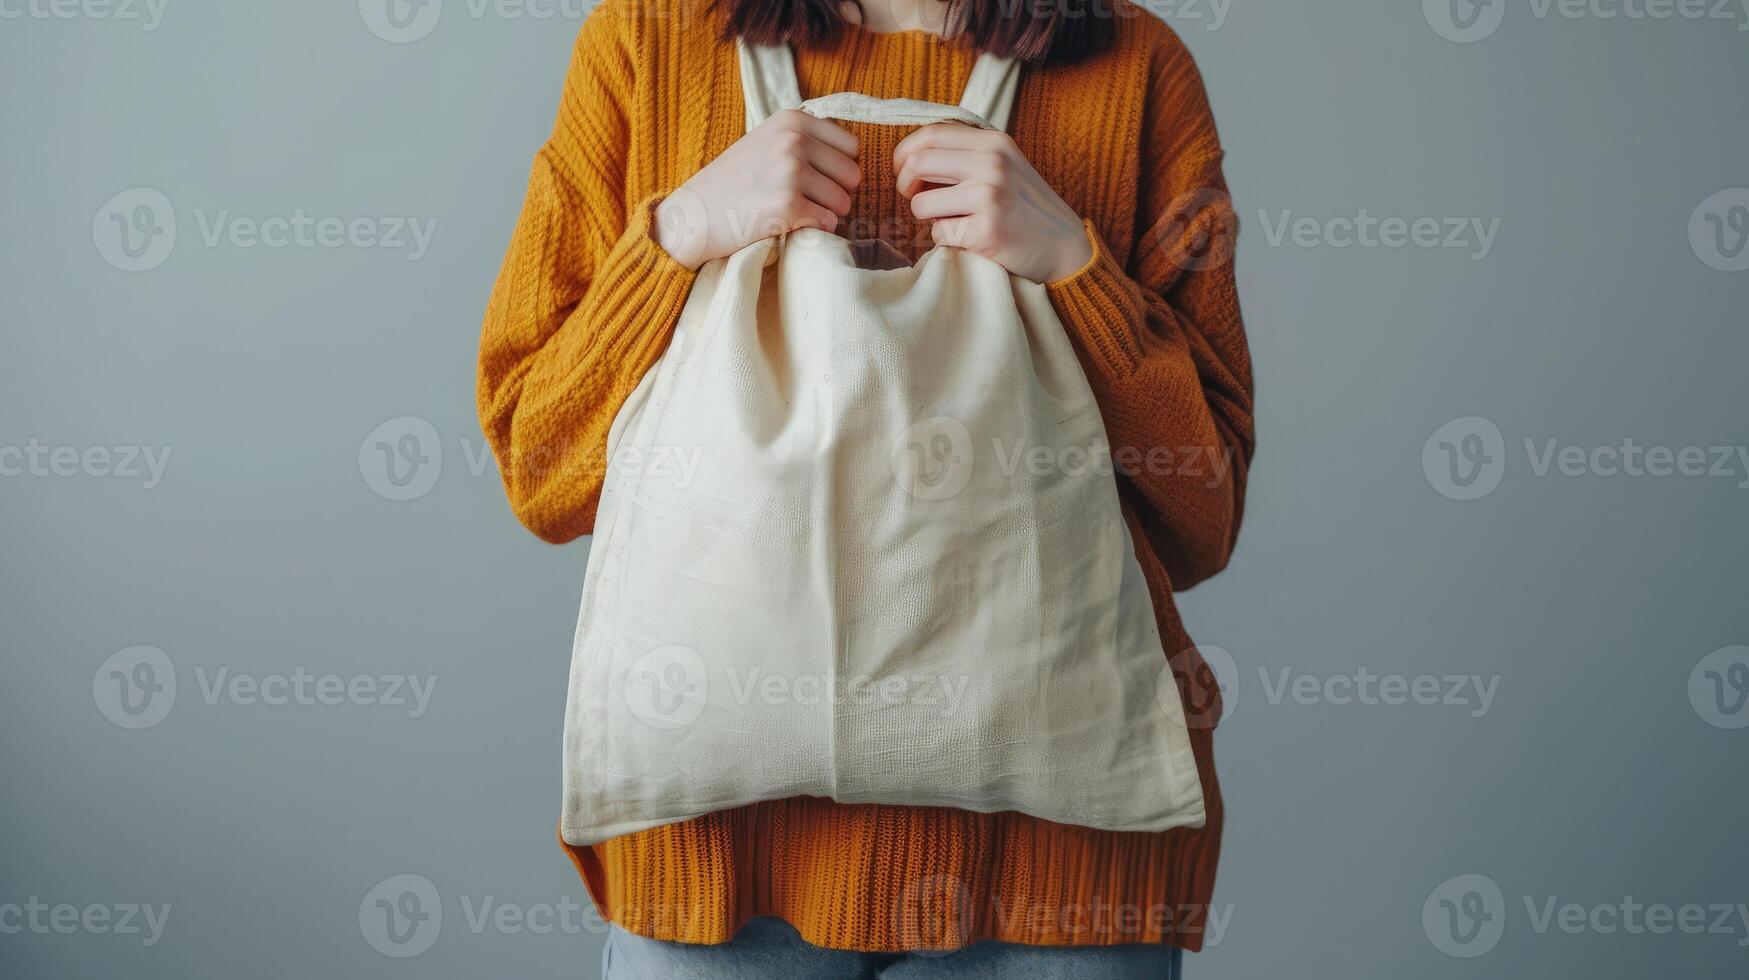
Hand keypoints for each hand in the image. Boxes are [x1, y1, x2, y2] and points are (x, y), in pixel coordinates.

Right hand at [655, 110, 860, 269]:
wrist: (693, 214)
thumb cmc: (732, 183)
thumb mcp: (766, 141)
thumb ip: (804, 140)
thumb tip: (853, 155)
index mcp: (792, 120)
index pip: (851, 146)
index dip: (838, 168)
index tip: (815, 179)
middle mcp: (793, 140)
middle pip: (852, 174)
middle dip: (836, 193)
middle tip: (806, 201)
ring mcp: (791, 172)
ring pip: (843, 201)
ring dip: (826, 214)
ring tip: (794, 213)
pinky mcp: (789, 205)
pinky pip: (828, 223)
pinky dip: (815, 230)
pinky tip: (789, 225)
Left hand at [894, 124, 1092, 283]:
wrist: (1064, 246)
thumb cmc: (1026, 208)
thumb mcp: (1005, 165)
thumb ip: (966, 155)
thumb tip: (912, 155)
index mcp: (993, 142)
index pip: (930, 134)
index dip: (904, 153)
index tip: (903, 170)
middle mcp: (991, 163)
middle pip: (916, 163)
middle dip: (904, 185)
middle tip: (914, 198)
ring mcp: (989, 196)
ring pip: (921, 203)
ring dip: (927, 218)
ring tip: (951, 221)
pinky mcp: (986, 230)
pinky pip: (939, 234)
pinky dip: (947, 240)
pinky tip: (971, 239)